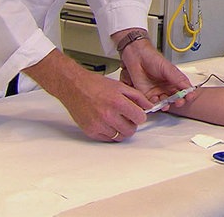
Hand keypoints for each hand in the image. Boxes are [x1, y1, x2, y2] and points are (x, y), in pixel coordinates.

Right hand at [25, 49, 151, 140]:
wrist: (74, 87)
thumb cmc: (95, 85)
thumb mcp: (120, 86)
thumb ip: (137, 96)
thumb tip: (148, 106)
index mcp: (118, 102)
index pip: (139, 118)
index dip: (140, 115)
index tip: (137, 113)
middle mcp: (108, 116)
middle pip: (131, 130)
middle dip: (132, 124)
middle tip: (128, 117)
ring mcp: (99, 125)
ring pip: (119, 137)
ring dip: (121, 130)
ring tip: (117, 119)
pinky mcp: (91, 131)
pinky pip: (107, 139)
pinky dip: (110, 133)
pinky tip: (108, 122)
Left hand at [114, 27, 192, 107]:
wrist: (137, 57)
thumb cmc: (152, 58)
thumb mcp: (167, 68)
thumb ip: (177, 78)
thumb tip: (188, 86)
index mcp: (174, 80)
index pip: (184, 90)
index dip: (188, 94)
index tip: (189, 96)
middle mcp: (166, 87)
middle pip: (175, 98)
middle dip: (178, 101)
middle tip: (179, 101)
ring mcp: (157, 92)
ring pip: (165, 103)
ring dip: (167, 105)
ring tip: (167, 104)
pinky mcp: (147, 95)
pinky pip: (152, 104)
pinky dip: (154, 105)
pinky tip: (155, 100)